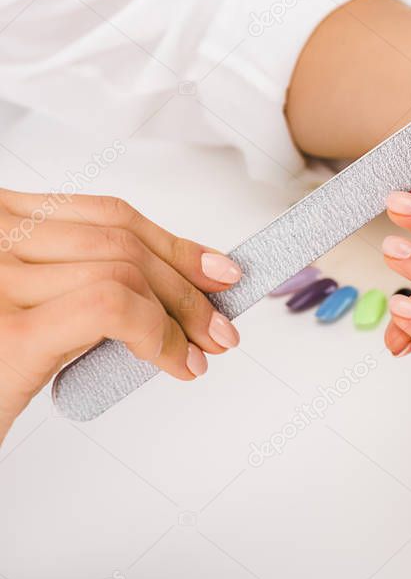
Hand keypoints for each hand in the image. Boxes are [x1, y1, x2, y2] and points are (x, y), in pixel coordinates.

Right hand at [0, 190, 241, 440]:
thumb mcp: (32, 305)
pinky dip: (159, 334)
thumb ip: (81, 281)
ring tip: (201, 352)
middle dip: (188, 285)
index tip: (217, 270)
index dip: (172, 242)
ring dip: (182, 316)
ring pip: (125, 272)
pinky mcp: (9, 331)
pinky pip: (112, 309)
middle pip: (122, 241)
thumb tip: (175, 284)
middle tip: (221, 326)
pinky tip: (175, 363)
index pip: (107, 215)